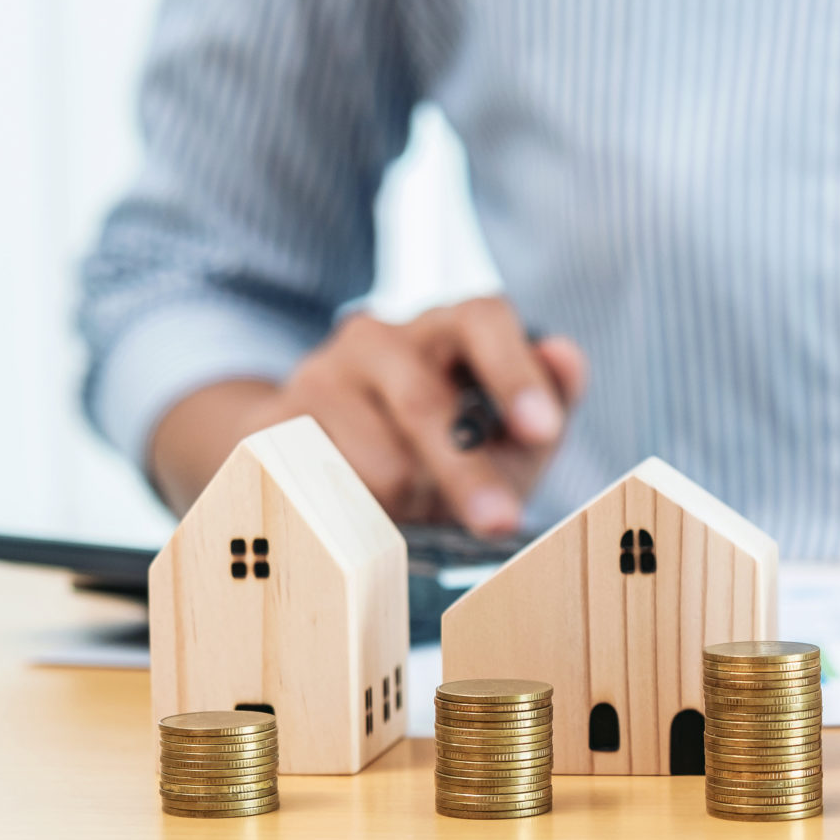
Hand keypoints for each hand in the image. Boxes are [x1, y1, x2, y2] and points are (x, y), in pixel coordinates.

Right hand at [148, 297, 587, 533]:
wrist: (324, 460)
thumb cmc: (441, 444)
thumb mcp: (507, 433)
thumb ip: (549, 401)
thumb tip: (566, 356)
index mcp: (448, 327)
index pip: (483, 318)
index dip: (515, 373)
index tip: (542, 430)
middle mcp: (380, 336)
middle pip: (423, 399)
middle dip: (467, 472)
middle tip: (500, 521)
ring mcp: (319, 374)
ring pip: (373, 457)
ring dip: (407, 502)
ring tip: (415, 507)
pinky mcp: (273, 423)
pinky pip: (325, 486)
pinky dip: (360, 515)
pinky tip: (368, 513)